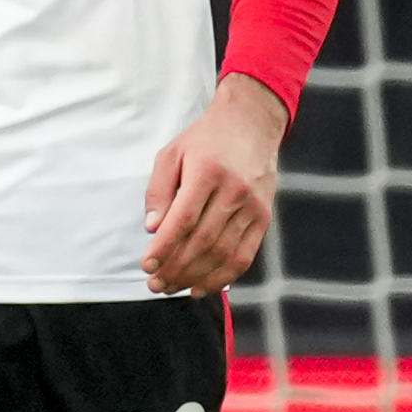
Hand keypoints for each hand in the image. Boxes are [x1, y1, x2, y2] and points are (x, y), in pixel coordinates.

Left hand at [140, 74, 285, 296]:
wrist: (251, 123)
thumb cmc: (205, 139)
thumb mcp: (172, 153)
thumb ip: (158, 190)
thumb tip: (152, 228)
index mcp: (208, 172)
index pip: (183, 219)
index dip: (164, 247)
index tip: (146, 265)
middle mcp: (234, 191)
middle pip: (203, 241)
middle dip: (175, 268)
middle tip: (154, 284)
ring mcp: (253, 206)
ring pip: (223, 253)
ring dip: (195, 277)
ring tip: (172, 288)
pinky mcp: (264, 218)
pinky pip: (246, 255)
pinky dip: (223, 276)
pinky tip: (202, 287)